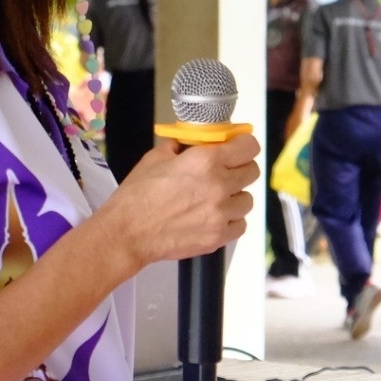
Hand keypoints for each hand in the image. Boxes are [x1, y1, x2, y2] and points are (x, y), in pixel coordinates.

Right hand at [103, 132, 260, 265]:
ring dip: (234, 197)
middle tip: (223, 173)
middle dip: (239, 169)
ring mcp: (221, 214)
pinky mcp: (218, 237)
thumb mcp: (156, 158)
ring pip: (247, 200)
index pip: (249, 146)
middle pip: (252, 172)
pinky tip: (213, 218)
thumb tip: (195, 143)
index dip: (243, 145)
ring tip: (214, 200)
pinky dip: (230, 221)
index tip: (237, 148)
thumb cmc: (137, 194)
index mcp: (205, 161)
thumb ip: (182, 147)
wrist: (127, 233)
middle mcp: (219, 186)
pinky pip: (240, 225)